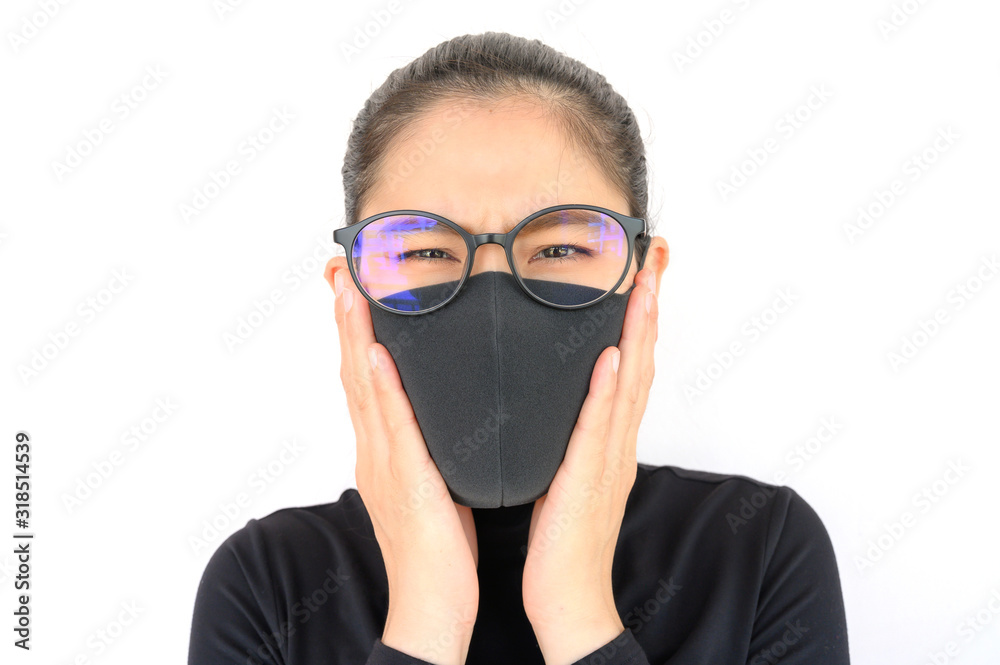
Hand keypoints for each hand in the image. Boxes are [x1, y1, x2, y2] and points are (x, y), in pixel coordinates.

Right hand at [328, 262, 479, 664]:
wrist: (433, 604)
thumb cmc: (437, 547)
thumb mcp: (432, 482)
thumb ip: (427, 447)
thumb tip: (438, 415)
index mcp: (383, 450)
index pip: (364, 378)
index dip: (356, 332)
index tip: (352, 290)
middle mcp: (375, 450)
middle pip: (354, 372)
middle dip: (347, 320)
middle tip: (339, 272)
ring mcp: (384, 464)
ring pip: (364, 389)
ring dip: (356, 337)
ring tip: (350, 291)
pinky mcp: (404, 482)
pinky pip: (393, 428)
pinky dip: (381, 389)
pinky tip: (375, 355)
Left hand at [522, 267, 657, 664]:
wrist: (567, 596)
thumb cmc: (562, 538)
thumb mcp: (566, 470)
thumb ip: (571, 432)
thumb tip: (563, 396)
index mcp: (609, 439)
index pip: (631, 363)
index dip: (640, 316)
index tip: (642, 272)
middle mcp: (617, 442)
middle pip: (642, 361)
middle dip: (649, 306)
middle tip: (655, 258)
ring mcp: (608, 460)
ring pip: (630, 385)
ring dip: (639, 332)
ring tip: (643, 286)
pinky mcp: (588, 481)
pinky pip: (599, 429)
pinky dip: (609, 392)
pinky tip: (615, 357)